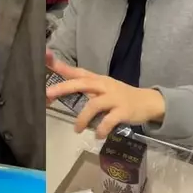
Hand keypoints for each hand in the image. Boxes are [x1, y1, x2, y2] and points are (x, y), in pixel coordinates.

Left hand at [45, 50, 165, 138]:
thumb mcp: (102, 88)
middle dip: (64, 87)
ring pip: (94, 105)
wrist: (147, 102)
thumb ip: (84, 89)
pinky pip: (109, 120)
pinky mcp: (123, 111)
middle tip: (48, 93)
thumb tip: (60, 90)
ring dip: (82, 118)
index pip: (77, 71)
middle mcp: (104, 85)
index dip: (61, 66)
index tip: (46, 57)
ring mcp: (114, 98)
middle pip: (82, 83)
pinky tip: (97, 135)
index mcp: (97, 80)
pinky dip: (101, 129)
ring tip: (77, 129)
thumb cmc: (120, 96)